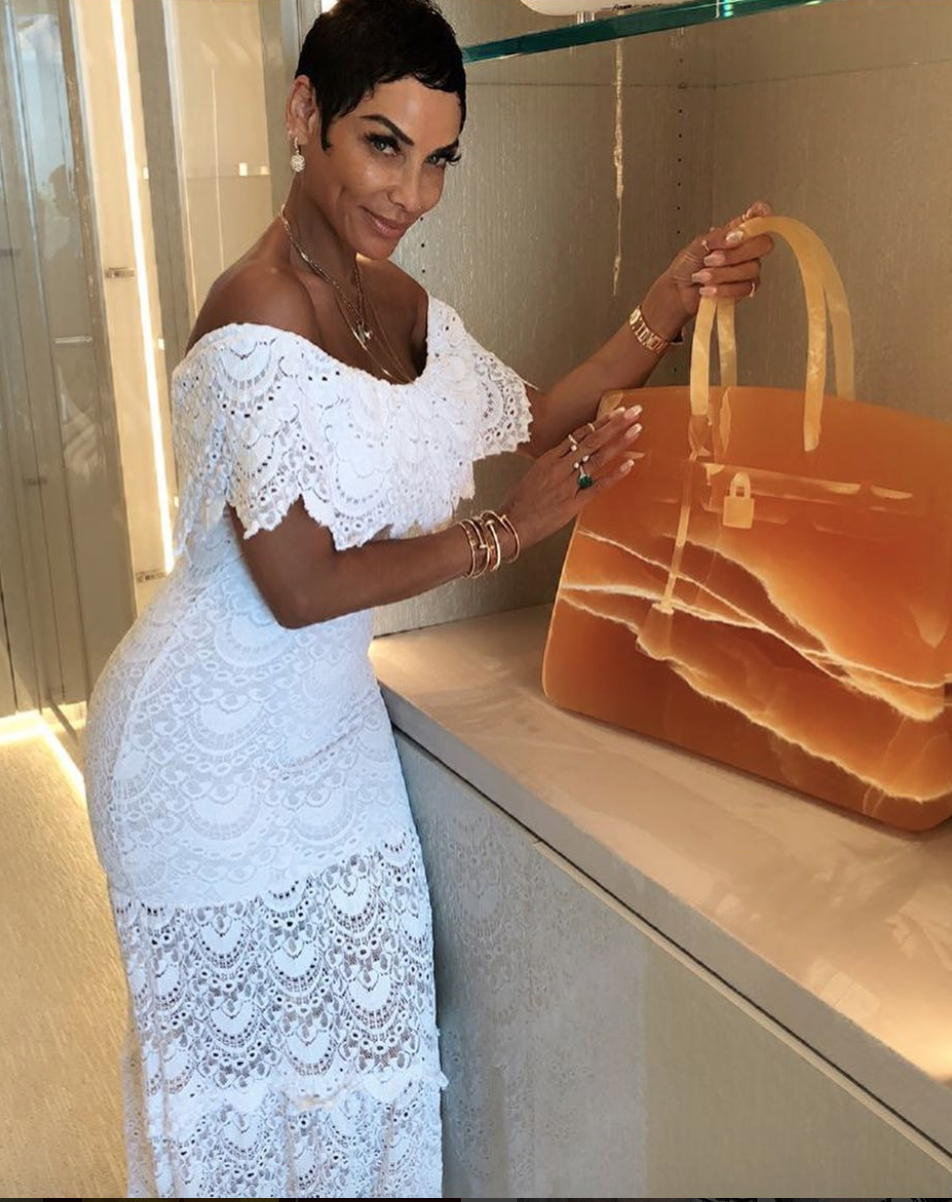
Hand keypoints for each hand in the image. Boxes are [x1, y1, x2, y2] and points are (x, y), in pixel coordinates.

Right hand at [500, 405, 643, 549]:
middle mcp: (560, 467)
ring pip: (597, 458)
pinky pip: (597, 486)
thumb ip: (553, 465)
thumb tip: (569, 459)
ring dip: (619, 443)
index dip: (599, 422)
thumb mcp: (534, 475)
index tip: (615, 412)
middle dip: (615, 425)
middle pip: (592, 441)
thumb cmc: (519, 503)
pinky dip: (614, 475)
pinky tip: (629, 465)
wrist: (511, 525)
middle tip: (633, 412)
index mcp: (549, 459)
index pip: (578, 435)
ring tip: (636, 429)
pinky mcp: (573, 503)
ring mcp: (568, 484)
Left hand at [641, 200, 775, 336]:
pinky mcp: (744, 288)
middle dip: (734, 254)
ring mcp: (746, 269)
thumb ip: (718, 237)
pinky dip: (723, 289)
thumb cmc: (686, 267)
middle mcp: (744, 250)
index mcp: (734, 234)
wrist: (678, 292)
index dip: (762, 213)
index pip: (755, 219)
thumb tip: (736, 234)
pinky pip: (744, 288)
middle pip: (762, 245)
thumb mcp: (697, 246)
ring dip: (722, 274)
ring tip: (703, 276)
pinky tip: (709, 288)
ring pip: (751, 269)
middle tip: (711, 259)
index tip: (762, 211)